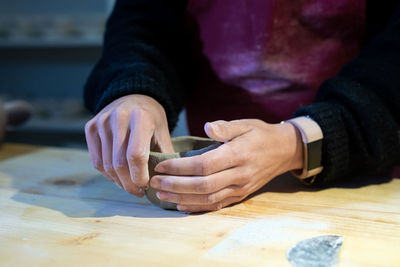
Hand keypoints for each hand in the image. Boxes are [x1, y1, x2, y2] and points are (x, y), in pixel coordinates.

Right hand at [85, 94, 173, 196]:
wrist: (133, 97)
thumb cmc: (152, 120)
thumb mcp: (163, 134)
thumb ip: (164, 157)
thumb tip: (165, 184)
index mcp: (141, 118)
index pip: (135, 155)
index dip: (139, 176)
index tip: (146, 187)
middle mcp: (119, 117)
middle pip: (119, 163)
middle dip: (129, 183)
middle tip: (138, 192)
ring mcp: (102, 122)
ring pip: (107, 165)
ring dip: (119, 181)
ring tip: (130, 186)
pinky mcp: (91, 127)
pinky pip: (97, 161)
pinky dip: (108, 174)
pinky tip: (119, 177)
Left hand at [150, 119, 302, 211]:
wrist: (284, 151)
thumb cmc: (260, 134)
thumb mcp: (246, 124)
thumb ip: (226, 127)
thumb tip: (207, 126)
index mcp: (238, 154)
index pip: (204, 165)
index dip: (180, 168)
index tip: (161, 166)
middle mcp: (239, 175)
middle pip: (202, 185)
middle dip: (175, 185)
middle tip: (154, 183)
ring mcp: (240, 188)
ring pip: (208, 198)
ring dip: (182, 198)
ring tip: (161, 195)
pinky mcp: (240, 195)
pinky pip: (217, 205)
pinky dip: (197, 207)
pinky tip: (181, 205)